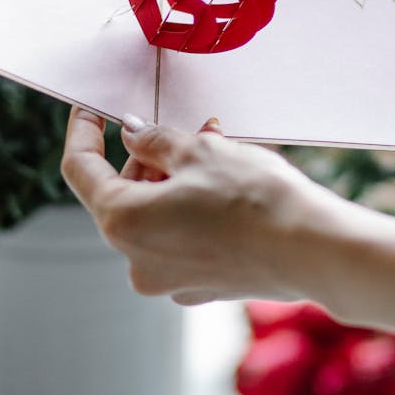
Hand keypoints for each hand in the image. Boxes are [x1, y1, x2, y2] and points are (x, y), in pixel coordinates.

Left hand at [61, 110, 323, 304]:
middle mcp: (136, 260)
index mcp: (122, 223)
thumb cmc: (254, 199)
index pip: (81, 170)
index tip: (92, 109)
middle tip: (188, 128)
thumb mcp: (198, 151)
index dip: (84, 132)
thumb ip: (154, 139)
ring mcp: (169, 279)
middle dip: (149, 156)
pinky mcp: (200, 285)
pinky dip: (194, 208)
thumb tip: (133, 132)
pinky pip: (182, 237)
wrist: (312, 249)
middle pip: (122, 194)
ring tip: (218, 148)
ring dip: (176, 179)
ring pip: (156, 214)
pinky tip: (228, 185)